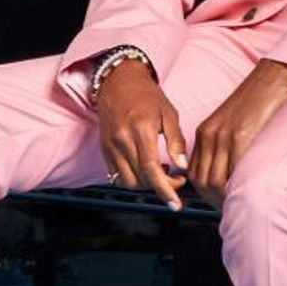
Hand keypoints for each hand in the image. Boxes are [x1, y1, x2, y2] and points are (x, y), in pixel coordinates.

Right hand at [95, 59, 188, 208]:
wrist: (118, 82)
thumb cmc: (146, 95)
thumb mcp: (169, 113)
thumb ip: (176, 141)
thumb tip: (182, 166)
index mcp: (141, 130)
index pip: (152, 170)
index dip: (165, 190)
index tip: (175, 203)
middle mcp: (123, 140)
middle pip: (141, 179)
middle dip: (160, 187)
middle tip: (176, 179)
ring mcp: (111, 146)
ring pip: (128, 181)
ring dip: (145, 184)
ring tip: (159, 172)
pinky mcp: (104, 149)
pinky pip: (116, 175)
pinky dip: (132, 178)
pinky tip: (145, 169)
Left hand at [189, 60, 286, 206]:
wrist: (274, 76)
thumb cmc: (260, 100)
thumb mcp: (234, 123)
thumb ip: (227, 145)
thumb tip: (232, 173)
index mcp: (206, 131)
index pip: (194, 173)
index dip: (205, 193)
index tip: (218, 202)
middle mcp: (210, 134)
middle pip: (201, 180)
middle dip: (213, 201)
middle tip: (229, 210)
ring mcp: (224, 136)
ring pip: (213, 181)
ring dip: (223, 199)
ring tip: (238, 206)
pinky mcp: (241, 136)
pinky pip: (233, 171)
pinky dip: (237, 187)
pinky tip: (247, 192)